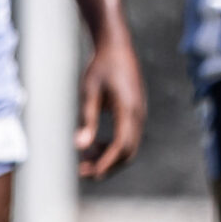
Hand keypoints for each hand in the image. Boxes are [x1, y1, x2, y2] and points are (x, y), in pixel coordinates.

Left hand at [75, 23, 147, 179]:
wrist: (117, 47)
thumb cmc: (101, 67)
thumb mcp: (89, 92)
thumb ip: (86, 120)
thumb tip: (80, 146)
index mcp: (128, 110)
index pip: (121, 146)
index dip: (106, 163)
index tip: (90, 174)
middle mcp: (138, 115)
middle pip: (128, 152)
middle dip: (107, 165)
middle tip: (83, 171)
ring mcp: (140, 114)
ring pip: (129, 146)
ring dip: (109, 157)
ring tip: (85, 158)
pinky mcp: (136, 113)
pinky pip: (128, 137)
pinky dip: (113, 147)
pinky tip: (95, 144)